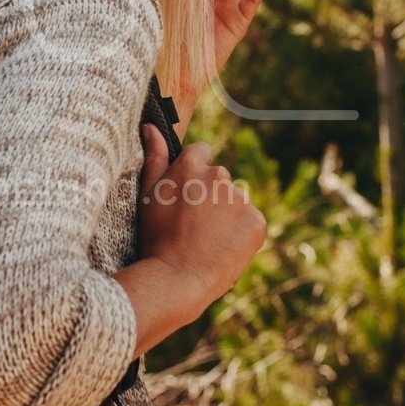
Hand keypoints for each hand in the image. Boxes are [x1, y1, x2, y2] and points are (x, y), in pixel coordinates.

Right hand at [136, 125, 265, 307]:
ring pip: (235, 201)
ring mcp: (241, 200)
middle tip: (192, 225)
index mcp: (192, 166)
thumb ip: (154, 156)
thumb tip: (151, 126)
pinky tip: (223, 248)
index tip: (185, 196)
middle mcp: (220, 176)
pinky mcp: (257, 223)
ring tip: (206, 240)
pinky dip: (241, 233)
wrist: (177, 279)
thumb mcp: (147, 194)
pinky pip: (251, 222)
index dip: (192, 174)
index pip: (201, 153)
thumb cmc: (156, 236)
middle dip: (209, 195)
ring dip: (226, 214)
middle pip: (219, 179)